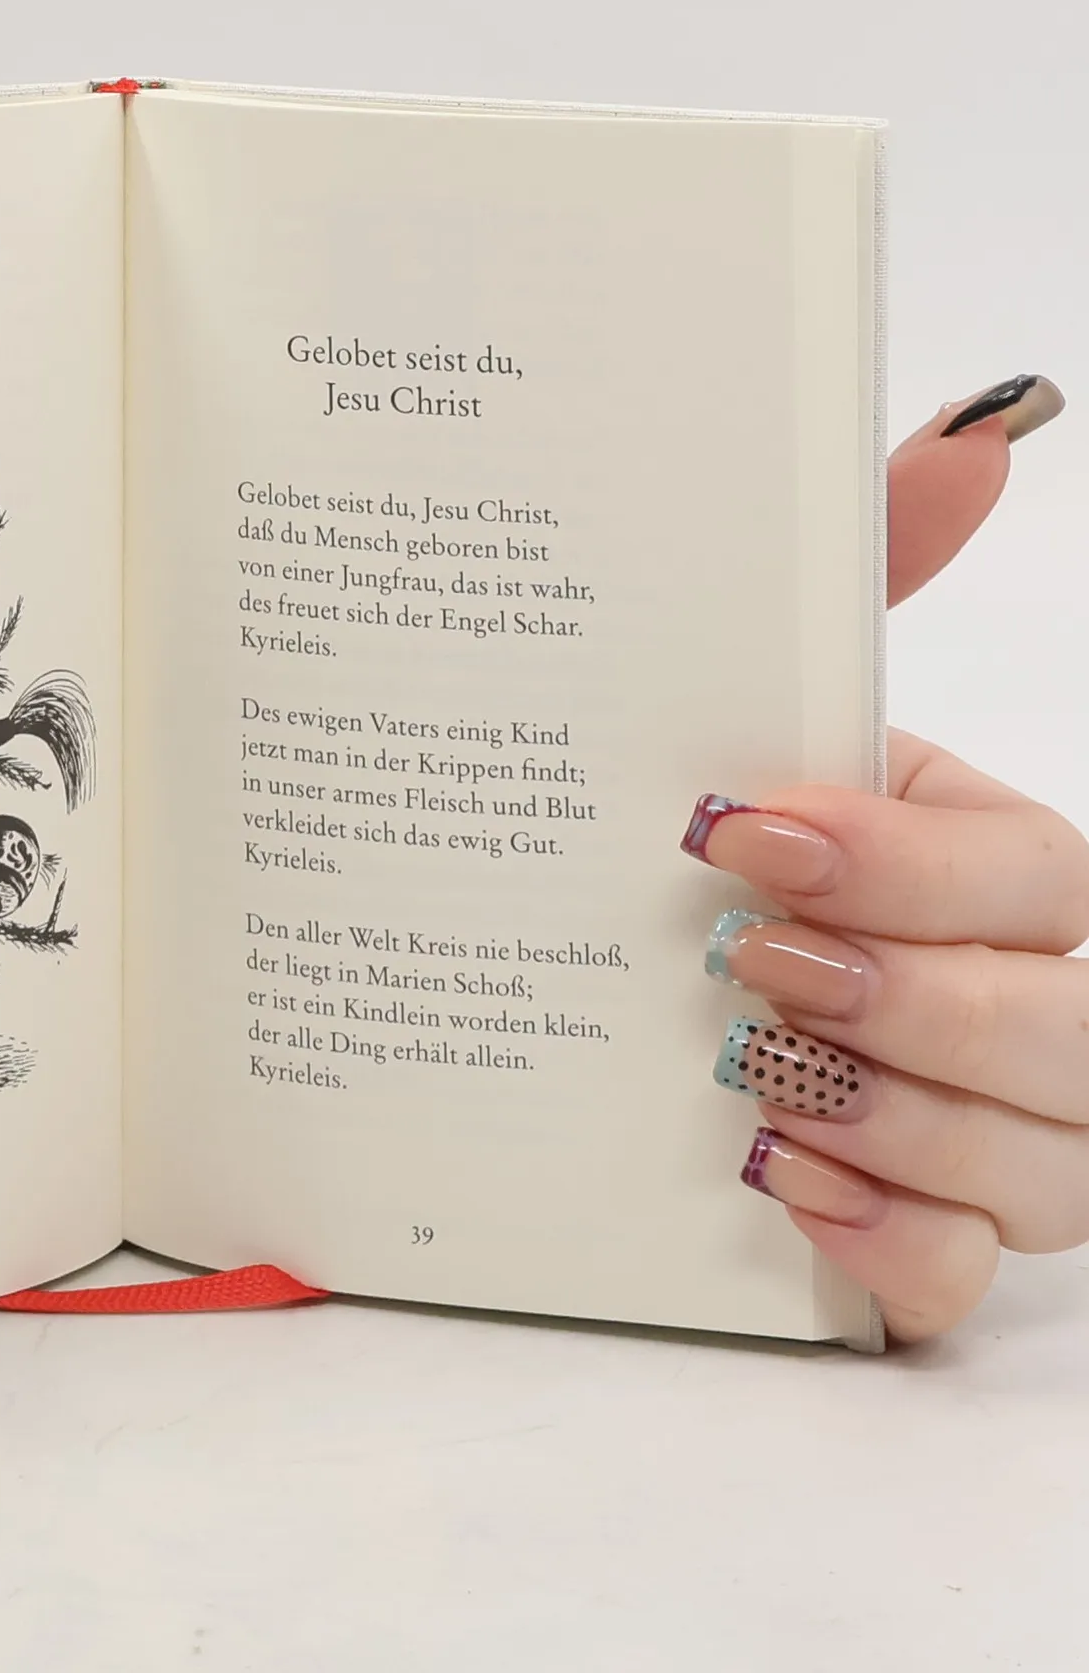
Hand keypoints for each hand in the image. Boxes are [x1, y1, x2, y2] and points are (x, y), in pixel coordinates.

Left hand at [687, 374, 1080, 1341]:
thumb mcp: (782, 693)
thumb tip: (982, 422)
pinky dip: (897, 1247)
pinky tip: (789, 1197)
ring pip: (1050, 1166)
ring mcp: (997, 1127)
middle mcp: (1031, 997)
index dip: (909, 865)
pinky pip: (971, 1279)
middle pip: (1072, 1032)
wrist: (655, 941)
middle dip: (919, 1004)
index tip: (744, 833)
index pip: (1036, 879)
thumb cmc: (745, 814)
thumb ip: (872, 568)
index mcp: (1003, 865)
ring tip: (758, 1088)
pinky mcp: (929, 1226)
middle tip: (753, 965)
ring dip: (906, 1127)